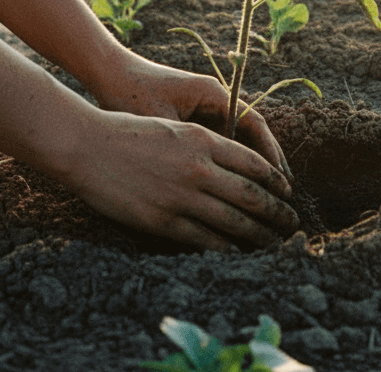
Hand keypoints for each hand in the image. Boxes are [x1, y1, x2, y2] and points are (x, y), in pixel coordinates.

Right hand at [61, 108, 299, 250]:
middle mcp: (199, 169)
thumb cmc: (130, 131)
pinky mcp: (162, 220)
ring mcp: (181, 196)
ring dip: (259, 234)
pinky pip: (204, 239)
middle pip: (253, 195)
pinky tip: (238, 252)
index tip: (288, 191)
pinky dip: (226, 247)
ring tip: (274, 243)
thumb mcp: (177, 127)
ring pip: (234, 221)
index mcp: (205, 141)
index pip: (255, 163)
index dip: (277, 181)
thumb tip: (233, 162)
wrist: (87, 145)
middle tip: (293, 223)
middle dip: (278, 212)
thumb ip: (206, 145)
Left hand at [88, 53, 289, 175]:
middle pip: (250, 133)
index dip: (269, 154)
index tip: (281, 180)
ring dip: (247, 165)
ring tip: (261, 195)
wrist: (107, 72)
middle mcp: (213, 98)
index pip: (253, 124)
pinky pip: (216, 142)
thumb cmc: (131, 94)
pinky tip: (229, 186)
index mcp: (213, 94)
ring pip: (234, 139)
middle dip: (266, 163)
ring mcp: (202, 107)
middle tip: (282, 192)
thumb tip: (218, 178)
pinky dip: (225, 162)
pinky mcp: (189, 116)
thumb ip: (191, 148)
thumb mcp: (163, 125)